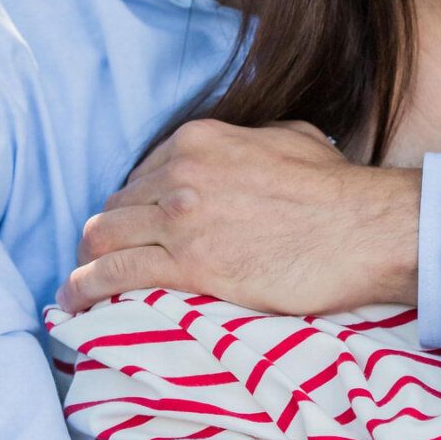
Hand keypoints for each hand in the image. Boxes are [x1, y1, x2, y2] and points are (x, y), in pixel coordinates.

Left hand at [57, 118, 419, 313]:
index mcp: (200, 140)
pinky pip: (116, 274)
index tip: (135, 230)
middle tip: (105, 262)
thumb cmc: (339, 190)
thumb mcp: (292, 138)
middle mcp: (180, 172)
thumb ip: (252, 140)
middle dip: (108, 235)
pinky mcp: (188, 264)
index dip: (135, 206)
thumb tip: (248, 147)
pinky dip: (86, 287)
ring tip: (78, 287)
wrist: (366, 229)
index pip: (142, 174)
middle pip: (118, 206)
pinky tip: (74, 301)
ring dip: (86, 261)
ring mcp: (181, 217)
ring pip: (104, 237)